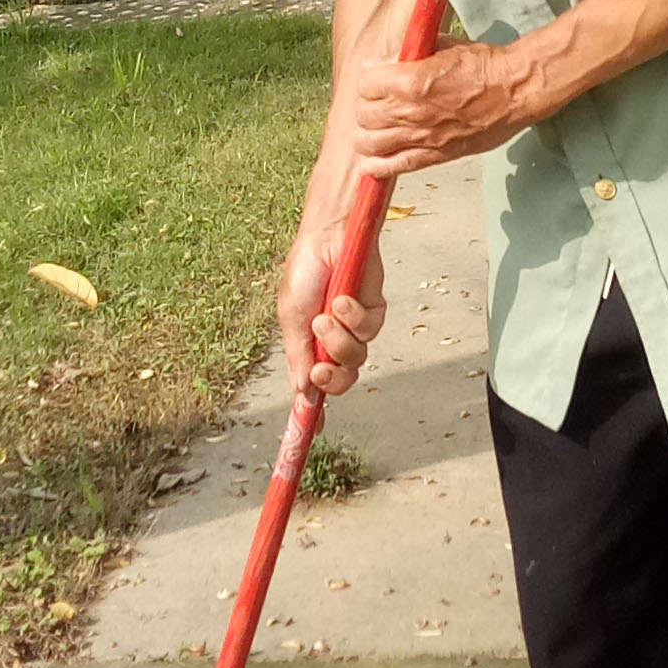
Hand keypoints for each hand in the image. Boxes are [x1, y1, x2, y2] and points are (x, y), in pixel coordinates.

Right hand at [277, 218, 384, 400]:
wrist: (328, 236)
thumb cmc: (305, 270)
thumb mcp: (291, 317)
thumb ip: (297, 355)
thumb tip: (303, 392)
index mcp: (310, 343)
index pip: (315, 384)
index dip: (316, 410)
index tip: (313, 431)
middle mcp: (334, 339)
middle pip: (343, 379)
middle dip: (333, 376)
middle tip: (322, 367)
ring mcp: (356, 326)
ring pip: (357, 356)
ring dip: (340, 339)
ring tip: (328, 313)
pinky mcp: (375, 310)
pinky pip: (371, 329)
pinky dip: (356, 317)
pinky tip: (344, 298)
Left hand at [346, 40, 524, 177]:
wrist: (515, 90)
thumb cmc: (483, 66)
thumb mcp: (440, 47)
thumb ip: (404, 56)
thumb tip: (375, 63)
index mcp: (410, 80)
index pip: (365, 85)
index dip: (369, 81)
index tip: (376, 81)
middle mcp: (410, 111)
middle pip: (364, 115)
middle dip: (368, 107)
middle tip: (378, 104)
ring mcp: (421, 136)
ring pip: (370, 143)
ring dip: (368, 135)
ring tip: (375, 130)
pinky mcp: (435, 155)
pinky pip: (396, 166)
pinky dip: (378, 167)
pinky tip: (371, 164)